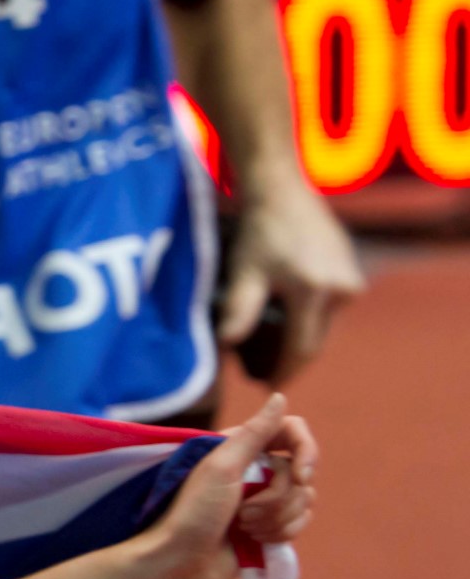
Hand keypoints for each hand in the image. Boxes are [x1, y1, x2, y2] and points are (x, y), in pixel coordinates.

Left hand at [143, 394, 316, 578]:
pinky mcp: (268, 526)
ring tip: (241, 527)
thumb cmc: (192, 511)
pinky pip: (298, 523)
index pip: (291, 432)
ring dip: (275, 519)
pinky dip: (279, 534)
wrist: (180, 563)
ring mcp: (262, 499)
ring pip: (303, 500)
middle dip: (276, 499)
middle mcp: (255, 469)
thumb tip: (280, 397)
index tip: (300, 475)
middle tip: (240, 511)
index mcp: (240, 447)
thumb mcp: (221, 466)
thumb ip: (254, 433)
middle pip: (299, 473)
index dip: (306, 452)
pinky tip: (252, 541)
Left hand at [218, 187, 365, 384]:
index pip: (302, 350)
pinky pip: (328, 306)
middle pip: (315, 340)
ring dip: (300, 337)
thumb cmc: (259, 231)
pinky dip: (308, 316)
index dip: (284, 372)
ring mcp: (351, 280)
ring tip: (271, 350)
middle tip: (264, 374)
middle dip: (290, 359)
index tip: (266, 387)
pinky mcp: (352, 271)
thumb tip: (226, 348)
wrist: (282, 190)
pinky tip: (286, 319)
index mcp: (316, 293)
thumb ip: (239, 313)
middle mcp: (342, 290)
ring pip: (322, 323)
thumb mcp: (244, 274)